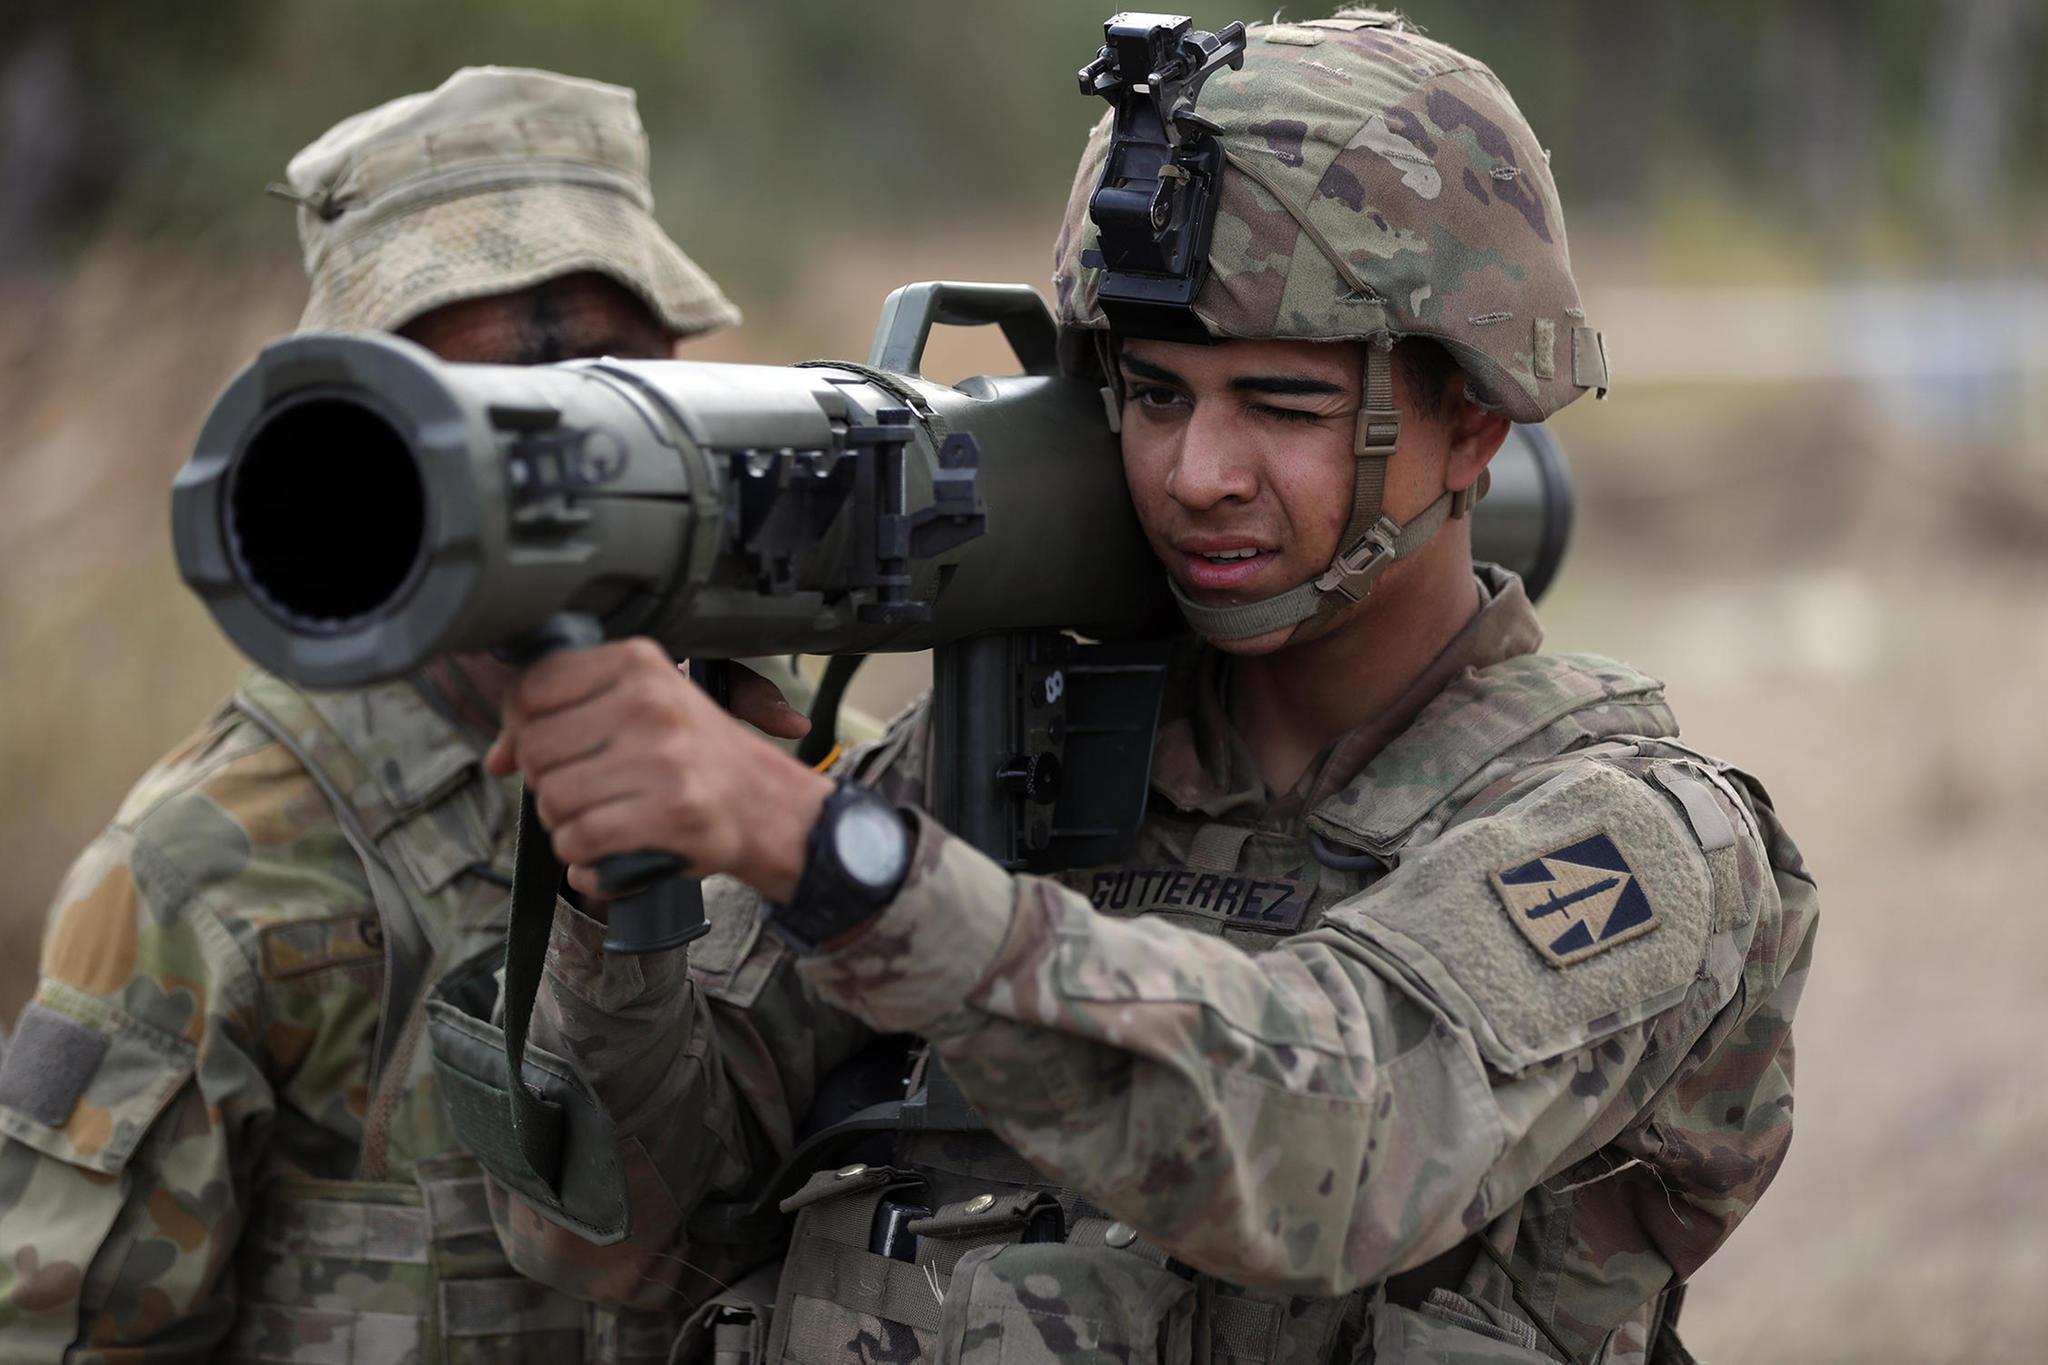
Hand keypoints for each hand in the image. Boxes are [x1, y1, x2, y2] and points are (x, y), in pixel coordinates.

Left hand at [484, 641, 833, 901]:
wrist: (768, 807)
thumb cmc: (697, 756)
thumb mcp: (641, 711)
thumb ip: (564, 719)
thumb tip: (495, 760)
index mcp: (640, 664)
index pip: (532, 688)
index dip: (522, 728)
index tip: (550, 748)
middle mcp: (651, 703)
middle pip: (536, 750)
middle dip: (546, 783)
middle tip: (583, 791)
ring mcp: (663, 758)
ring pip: (553, 800)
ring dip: (563, 825)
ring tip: (600, 820)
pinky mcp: (671, 812)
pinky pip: (580, 840)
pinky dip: (582, 858)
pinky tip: (606, 852)